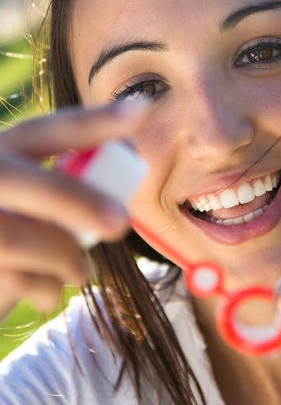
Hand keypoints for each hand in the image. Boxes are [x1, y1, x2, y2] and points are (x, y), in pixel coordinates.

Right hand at [0, 100, 147, 319]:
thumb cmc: (14, 233)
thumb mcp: (32, 197)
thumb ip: (66, 179)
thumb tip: (128, 149)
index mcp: (0, 153)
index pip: (45, 130)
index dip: (93, 123)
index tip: (142, 110)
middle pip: (27, 182)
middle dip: (78, 201)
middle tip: (120, 222)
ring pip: (17, 238)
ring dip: (64, 259)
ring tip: (82, 271)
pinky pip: (12, 279)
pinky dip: (44, 289)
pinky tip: (49, 294)